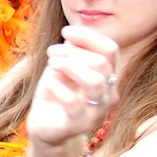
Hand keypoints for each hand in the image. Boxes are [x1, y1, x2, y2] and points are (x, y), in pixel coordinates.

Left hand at [26, 25, 118, 146]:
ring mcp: (97, 110)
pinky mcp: (79, 124)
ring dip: (69, 66)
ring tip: (52, 64)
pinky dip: (58, 87)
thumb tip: (72, 34)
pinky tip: (49, 83)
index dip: (89, 36)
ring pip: (94, 81)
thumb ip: (72, 50)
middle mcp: (108, 92)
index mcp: (108, 75)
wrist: (45, 125)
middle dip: (72, 52)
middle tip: (51, 53)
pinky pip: (73, 102)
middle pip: (101, 63)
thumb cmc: (56, 91)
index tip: (65, 32)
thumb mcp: (64, 65)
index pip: (111, 49)